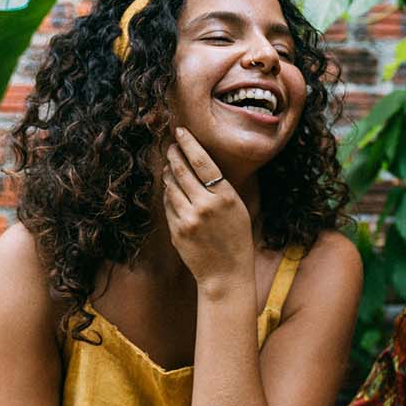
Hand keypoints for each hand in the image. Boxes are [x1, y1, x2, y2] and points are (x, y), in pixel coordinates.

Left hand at [162, 127, 253, 289]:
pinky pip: (168, 204)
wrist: (227, 273)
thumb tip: (197, 164)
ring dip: (168, 173)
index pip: (202, 161)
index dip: (189, 143)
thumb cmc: (236, 239)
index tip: (180, 132)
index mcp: (225, 196)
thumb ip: (219, 188)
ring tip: (170, 167)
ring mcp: (189, 218)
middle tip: (170, 146)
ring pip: (171, 186)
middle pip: (182, 170)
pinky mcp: (177, 230)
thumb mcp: (237, 209)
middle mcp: (206, 205)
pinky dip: (168, 194)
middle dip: (173, 154)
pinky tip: (172, 190)